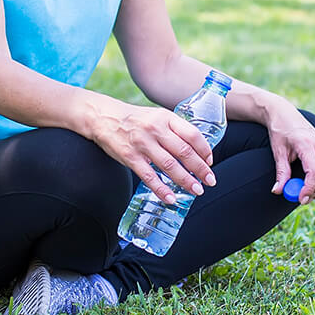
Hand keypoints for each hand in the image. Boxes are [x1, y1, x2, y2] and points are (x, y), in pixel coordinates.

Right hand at [89, 98, 215, 203]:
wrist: (104, 117)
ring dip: (186, 180)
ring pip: (170, 165)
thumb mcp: (157, 116)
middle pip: (184, 152)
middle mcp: (156, 129)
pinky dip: (161, 189)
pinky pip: (149, 176)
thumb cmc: (135, 119)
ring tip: (196, 190)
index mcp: (166, 117)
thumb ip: (174, 130)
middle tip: (210, 180)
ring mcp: (143, 144)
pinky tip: (171, 198)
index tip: (210, 162)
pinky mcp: (130, 157)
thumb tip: (196, 151)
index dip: (205, 150)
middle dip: (200, 169)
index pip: (192, 134)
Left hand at [264, 102, 314, 204]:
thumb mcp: (277, 151)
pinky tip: (310, 181)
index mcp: (306, 143)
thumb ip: (281, 172)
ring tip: (307, 191)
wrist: (282, 112)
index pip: (314, 170)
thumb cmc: (279, 131)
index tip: (301, 199)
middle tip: (307, 198)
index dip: (309, 187)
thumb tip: (278, 191)